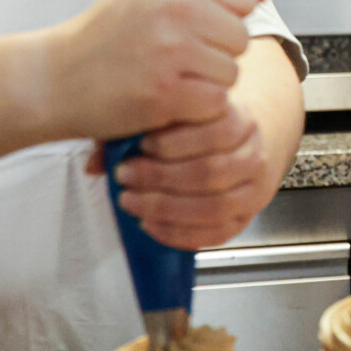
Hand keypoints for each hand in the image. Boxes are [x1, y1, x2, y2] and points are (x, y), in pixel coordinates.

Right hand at [44, 0, 256, 141]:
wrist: (56, 77)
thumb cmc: (107, 33)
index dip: (226, 15)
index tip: (194, 25)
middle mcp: (175, 2)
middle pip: (242, 37)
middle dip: (217, 53)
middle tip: (175, 56)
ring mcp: (171, 47)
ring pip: (232, 72)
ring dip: (207, 82)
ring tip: (167, 75)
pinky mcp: (167, 90)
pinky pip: (216, 102)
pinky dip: (196, 108)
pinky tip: (166, 97)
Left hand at [93, 102, 276, 250]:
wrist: (237, 146)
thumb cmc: (199, 129)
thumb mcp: (175, 116)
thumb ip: (136, 130)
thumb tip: (96, 162)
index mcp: (240, 120)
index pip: (216, 131)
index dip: (175, 142)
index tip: (141, 145)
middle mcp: (253, 155)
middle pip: (211, 172)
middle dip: (162, 178)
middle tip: (126, 176)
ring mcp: (253, 190)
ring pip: (214, 206)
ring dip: (167, 208)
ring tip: (133, 202)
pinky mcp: (244, 219)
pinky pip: (215, 234)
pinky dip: (179, 233)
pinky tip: (150, 224)